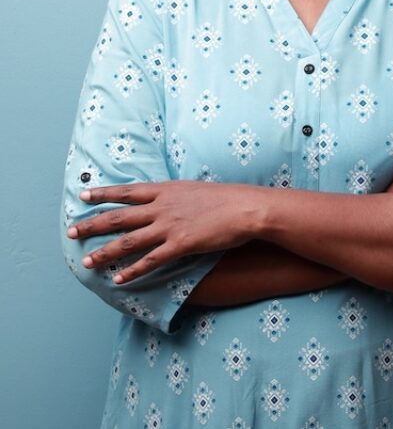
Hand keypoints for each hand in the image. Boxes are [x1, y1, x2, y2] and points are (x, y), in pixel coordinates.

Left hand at [66, 181, 260, 283]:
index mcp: (165, 190)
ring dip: (105, 252)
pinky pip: (150, 261)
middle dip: (92, 224)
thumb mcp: (193, 189)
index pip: (126, 191)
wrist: (245, 208)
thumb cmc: (225, 198)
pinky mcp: (180, 245)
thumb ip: (174, 196)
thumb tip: (163, 200)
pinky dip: (132, 271)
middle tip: (71, 230)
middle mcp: (162, 206)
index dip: (103, 194)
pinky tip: (118, 279)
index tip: (83, 195)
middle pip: (118, 217)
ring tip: (86, 262)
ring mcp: (169, 226)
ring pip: (128, 241)